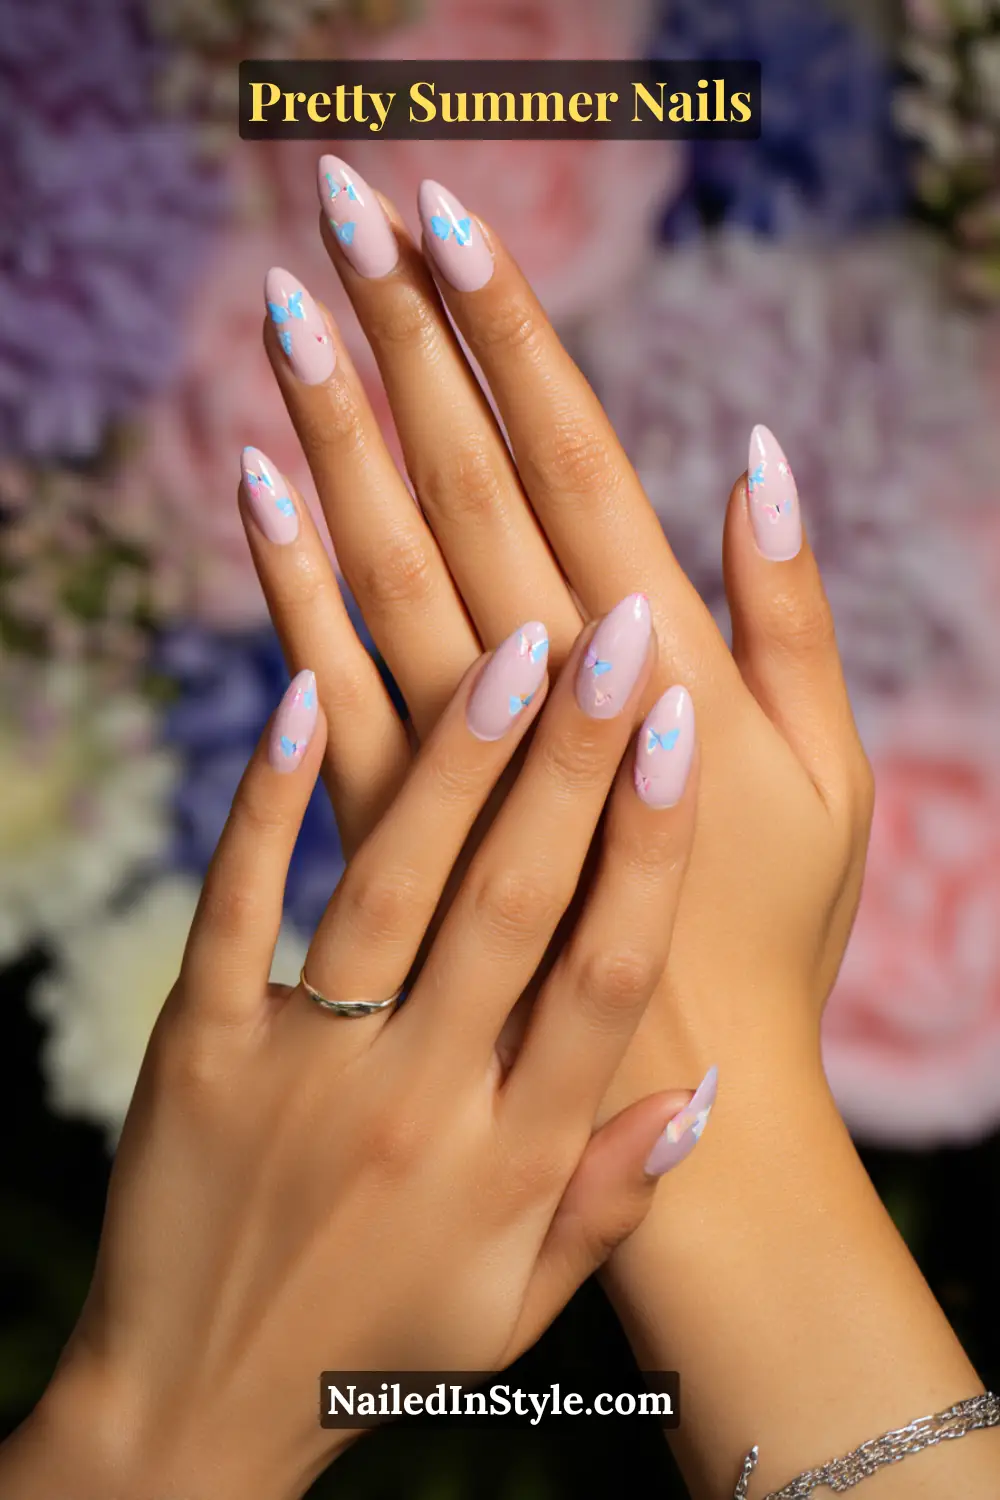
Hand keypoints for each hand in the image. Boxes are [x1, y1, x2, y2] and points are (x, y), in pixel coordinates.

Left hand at [3, 609, 700, 1499]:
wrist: (192, 1414)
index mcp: (511, 1161)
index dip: (651, 849)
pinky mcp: (194, 1050)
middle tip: (617, 639)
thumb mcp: (516, 1311)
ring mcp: (299, 1071)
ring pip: (392, 888)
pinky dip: (270, 803)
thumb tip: (701, 1096)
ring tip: (513, 648)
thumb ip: (610, 1200)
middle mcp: (417, 1105)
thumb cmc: (375, 1348)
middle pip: (512, 905)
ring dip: (457, 762)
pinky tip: (305, 697)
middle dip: (576, 762)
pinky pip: (237, 908)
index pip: (604, 978)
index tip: (682, 742)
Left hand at [255, 162, 871, 1110]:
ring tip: (288, 315)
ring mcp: (456, 784)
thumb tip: (762, 467)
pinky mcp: (389, 846)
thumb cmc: (771, 951)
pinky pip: (324, 716)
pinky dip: (289, 603)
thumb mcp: (838, 792)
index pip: (572, 480)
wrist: (683, 1134)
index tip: (457, 235)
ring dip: (333, 443)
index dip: (511, 351)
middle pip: (461, 502)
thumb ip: (799, 627)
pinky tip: (256, 496)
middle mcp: (544, 722)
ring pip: (379, 588)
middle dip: (408, 352)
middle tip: (351, 212)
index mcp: (662, 685)